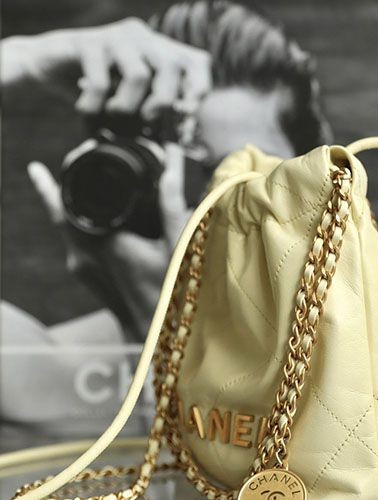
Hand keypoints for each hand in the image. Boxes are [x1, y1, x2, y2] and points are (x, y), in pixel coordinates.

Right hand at [6, 18, 210, 119]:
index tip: (189, 113)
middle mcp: (143, 38)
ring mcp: (115, 37)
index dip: (200, 87)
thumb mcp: (133, 105)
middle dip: (163, 102)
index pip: (197, 61)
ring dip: (126, 106)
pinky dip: (95, 105)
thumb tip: (183, 138)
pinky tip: (87, 111)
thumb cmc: (99, 93)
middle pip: (172, 66)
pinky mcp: (87, 42)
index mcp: (160, 51)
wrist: (47, 68)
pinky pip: (101, 81)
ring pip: (139, 74)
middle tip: (147, 120)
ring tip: (112, 115)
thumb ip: (157, 114)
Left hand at [27, 144, 191, 342]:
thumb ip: (172, 200)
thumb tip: (174, 160)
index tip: (85, 148)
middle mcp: (84, 250)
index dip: (77, 166)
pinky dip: (72, 220)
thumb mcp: (175, 243)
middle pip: (60, 204)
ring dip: (64, 199)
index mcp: (104, 239)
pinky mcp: (82, 272)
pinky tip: (83, 214)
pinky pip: (69, 238)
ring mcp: (79, 264)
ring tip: (62, 179)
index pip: (74, 191)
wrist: (151, 331)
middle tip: (75, 158)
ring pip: (62, 222)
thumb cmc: (169, 291)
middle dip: (62, 179)